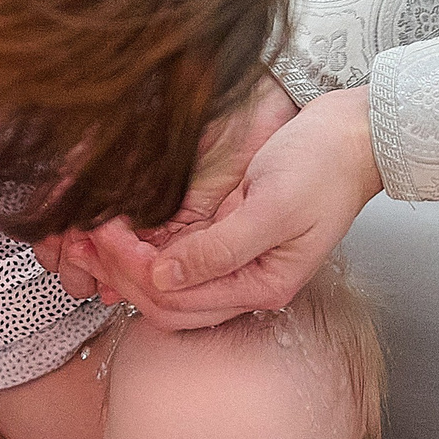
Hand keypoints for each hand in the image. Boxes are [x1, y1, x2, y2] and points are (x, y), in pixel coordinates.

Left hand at [89, 85, 381, 327]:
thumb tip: (164, 276)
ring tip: (86, 235)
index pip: (179, 303)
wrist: (355, 135)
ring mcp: (234, 261)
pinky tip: (116, 226)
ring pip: (164, 281)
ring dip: (124, 263)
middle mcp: (245, 283)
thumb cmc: (325, 167)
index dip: (135, 274)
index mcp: (261, 286)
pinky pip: (174, 253)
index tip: (105, 237)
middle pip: (165, 300)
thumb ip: (219, 248)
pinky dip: (142, 245)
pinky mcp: (225, 235)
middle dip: (120, 274)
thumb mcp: (272, 208)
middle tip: (83, 238)